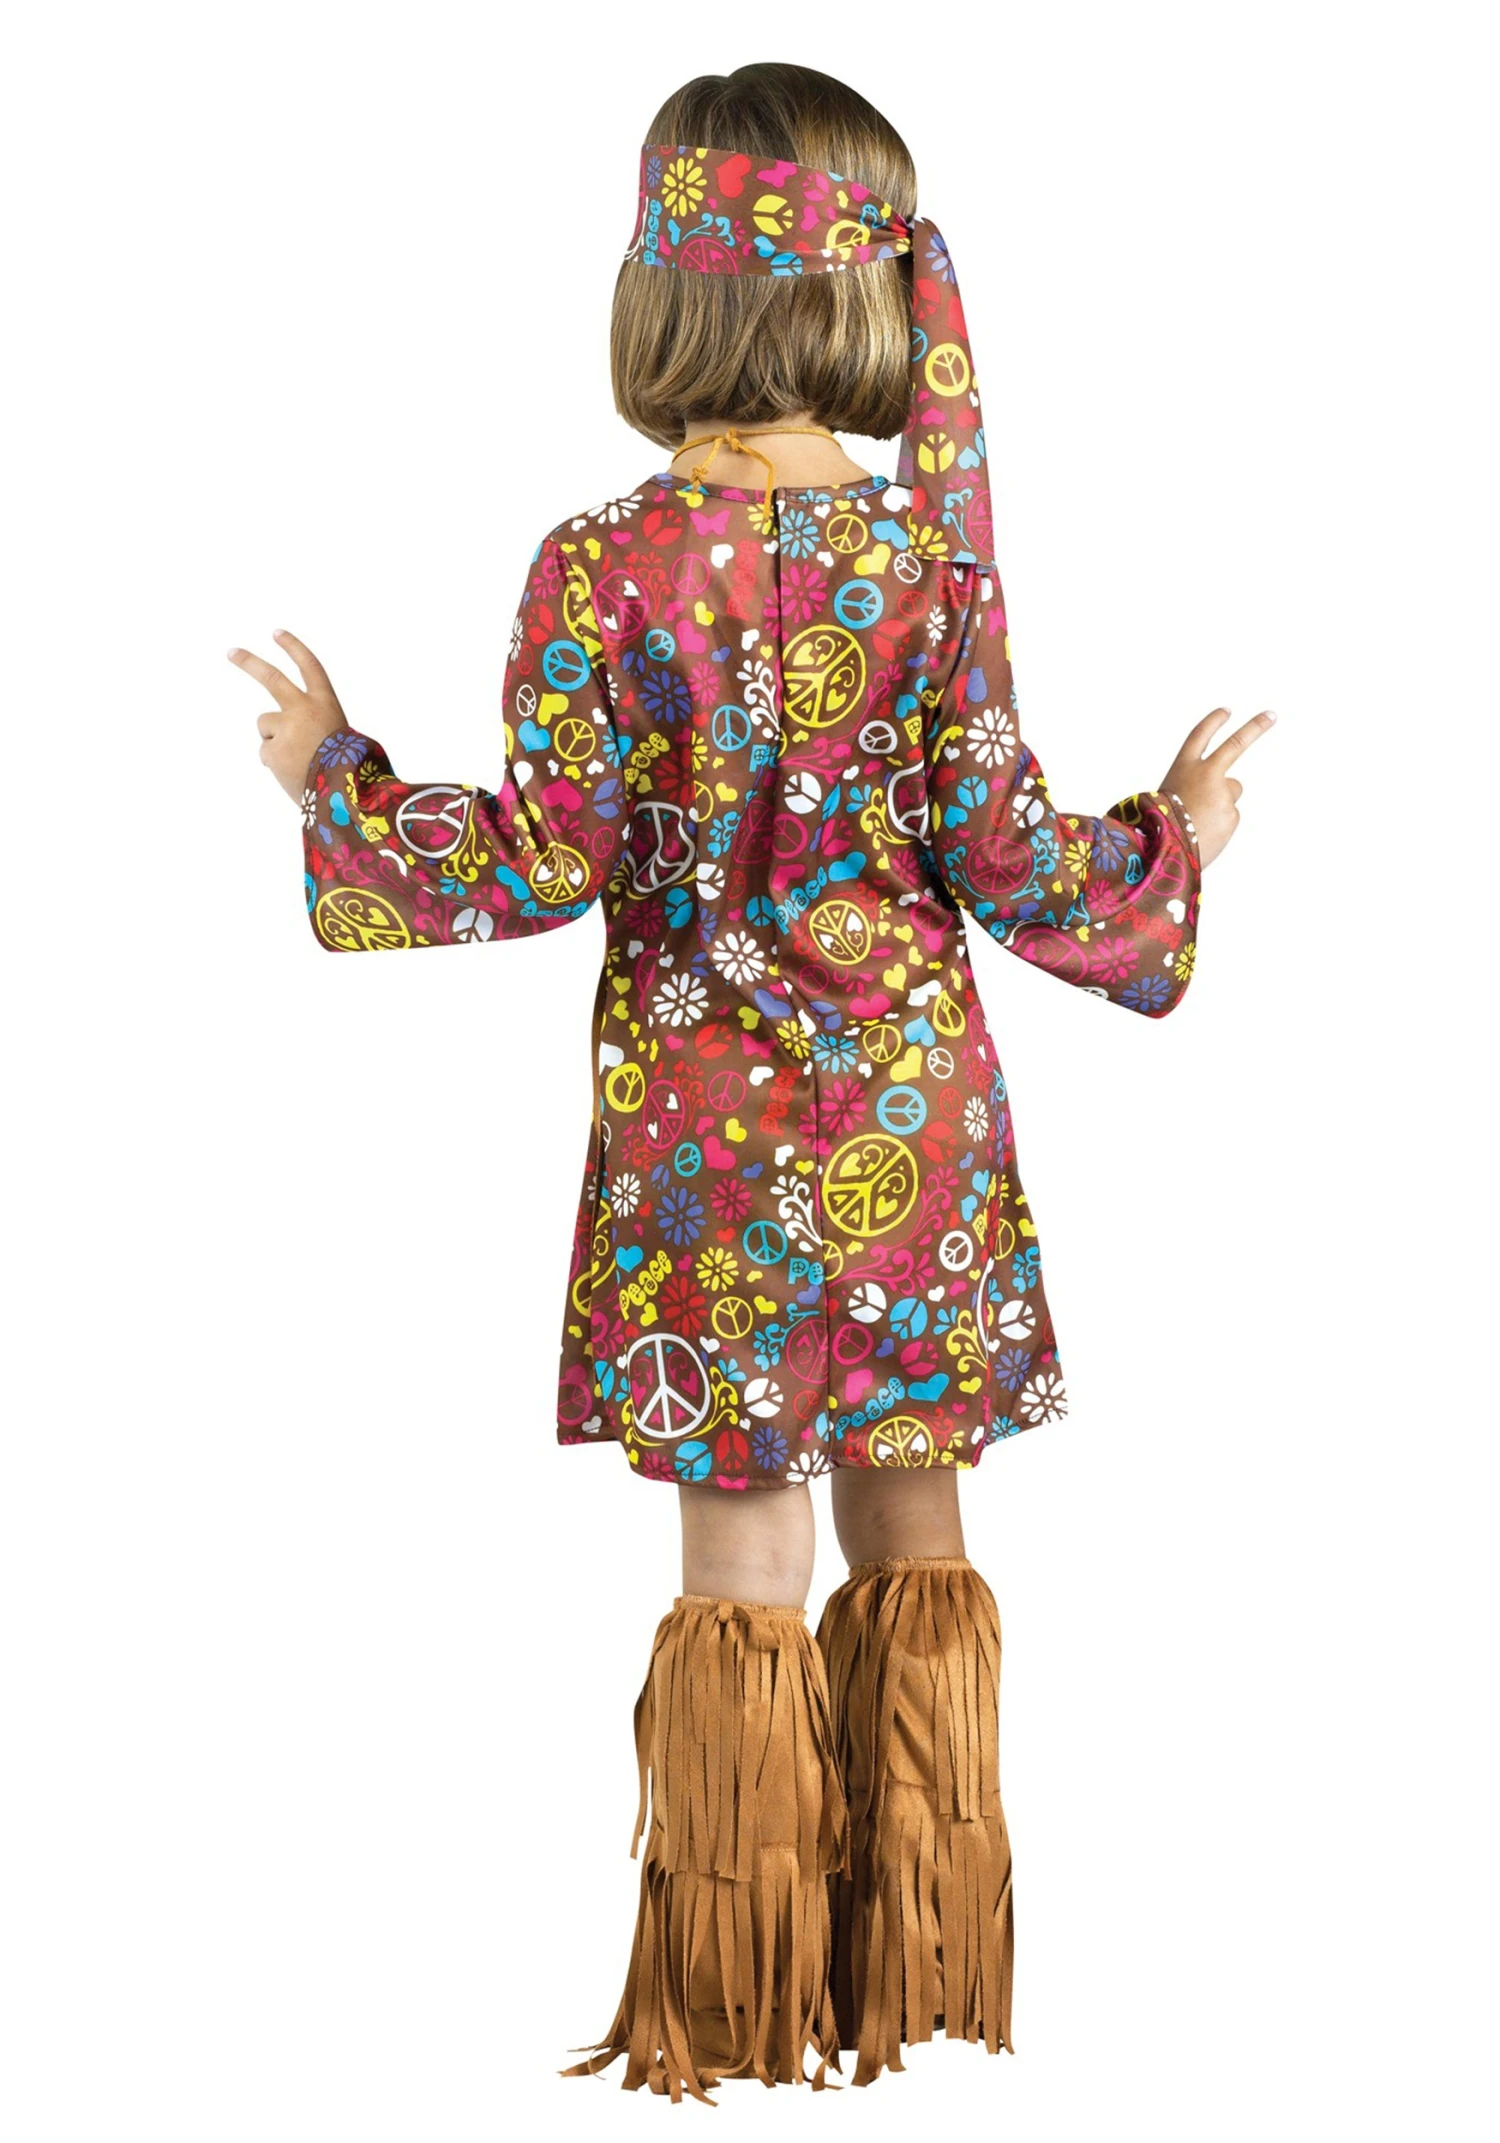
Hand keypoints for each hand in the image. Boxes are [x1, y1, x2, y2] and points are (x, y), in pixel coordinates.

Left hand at [228, 630, 347, 802]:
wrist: (343, 793)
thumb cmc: (344, 768)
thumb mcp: (336, 736)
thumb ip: (309, 726)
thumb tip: (276, 736)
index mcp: (325, 704)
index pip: (310, 666)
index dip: (294, 648)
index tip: (276, 633)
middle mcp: (303, 708)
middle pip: (271, 677)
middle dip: (248, 662)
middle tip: (231, 651)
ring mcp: (285, 727)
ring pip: (266, 727)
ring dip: (275, 740)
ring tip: (298, 758)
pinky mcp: (272, 749)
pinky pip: (266, 752)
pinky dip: (276, 762)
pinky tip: (292, 771)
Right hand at [1161, 707, 1276, 866]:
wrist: (1163, 849)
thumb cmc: (1161, 825)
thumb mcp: (1170, 797)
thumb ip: (1195, 790)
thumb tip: (1223, 800)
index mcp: (1183, 768)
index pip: (1199, 736)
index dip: (1213, 722)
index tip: (1227, 711)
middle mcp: (1206, 774)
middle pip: (1235, 744)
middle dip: (1255, 727)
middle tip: (1271, 715)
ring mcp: (1222, 793)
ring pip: (1229, 794)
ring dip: (1219, 806)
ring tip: (1198, 822)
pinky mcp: (1232, 814)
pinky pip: (1229, 817)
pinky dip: (1219, 826)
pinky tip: (1204, 834)